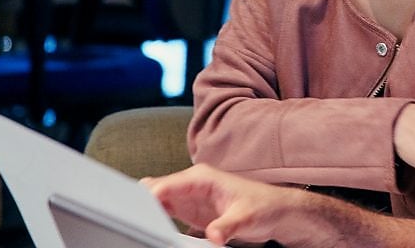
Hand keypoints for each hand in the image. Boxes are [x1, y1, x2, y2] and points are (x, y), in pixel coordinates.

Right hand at [141, 164, 299, 245]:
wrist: (276, 211)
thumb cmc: (264, 206)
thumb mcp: (245, 218)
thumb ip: (226, 227)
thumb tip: (213, 237)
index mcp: (202, 177)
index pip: (165, 184)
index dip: (149, 197)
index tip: (138, 212)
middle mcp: (192, 183)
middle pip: (154, 189)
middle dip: (143, 203)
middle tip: (138, 222)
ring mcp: (189, 196)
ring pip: (156, 199)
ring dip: (148, 211)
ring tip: (144, 227)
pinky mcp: (190, 209)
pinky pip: (165, 210)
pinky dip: (156, 218)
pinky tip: (155, 228)